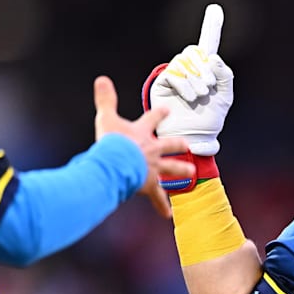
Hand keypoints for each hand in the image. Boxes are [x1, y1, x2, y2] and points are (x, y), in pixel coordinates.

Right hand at [93, 75, 192, 217]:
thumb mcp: (106, 117)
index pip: (153, 119)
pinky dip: (161, 206)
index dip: (160, 113)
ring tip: (191, 173)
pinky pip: (157, 197)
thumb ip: (105, 99)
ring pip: (171, 169)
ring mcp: (153, 168)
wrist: (117, 163)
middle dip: (178, 144)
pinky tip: (168, 215)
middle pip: (170, 145)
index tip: (167, 110)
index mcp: (142, 133)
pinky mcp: (149, 184)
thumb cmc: (111, 141)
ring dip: (181, 171)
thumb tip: (101, 78)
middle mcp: (152, 150)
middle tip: (188, 145)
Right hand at [143, 4, 232, 155]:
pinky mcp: (162, 83)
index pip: (207, 44)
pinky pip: (174, 73)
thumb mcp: (225, 97)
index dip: (212, 27)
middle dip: (203, 67)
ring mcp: (175, 75)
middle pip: (194, 52)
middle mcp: (190, 69)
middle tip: (209, 86)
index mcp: (206, 70)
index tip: (215, 8)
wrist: (194, 137)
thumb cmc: (210, 119)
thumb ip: (224, 76)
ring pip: (184, 62)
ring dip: (195, 78)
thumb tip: (213, 58)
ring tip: (200, 96)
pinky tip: (190, 97)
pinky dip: (185, 84)